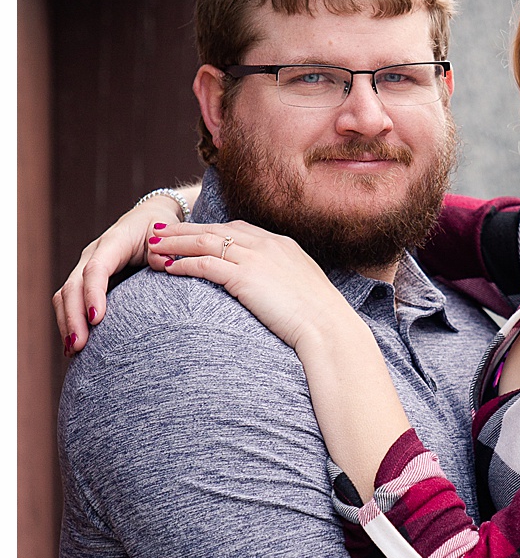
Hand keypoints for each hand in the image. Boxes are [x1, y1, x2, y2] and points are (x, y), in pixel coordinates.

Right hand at [54, 190, 185, 354]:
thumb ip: (165, 253)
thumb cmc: (162, 231)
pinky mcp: (87, 280)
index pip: (96, 268)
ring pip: (66, 295)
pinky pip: (71, 300)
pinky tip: (72, 345)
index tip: (96, 318)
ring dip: (67, 322)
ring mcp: (87, 267)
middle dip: (73, 316)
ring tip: (72, 351)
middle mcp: (93, 255)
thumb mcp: (169, 238)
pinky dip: (69, 321)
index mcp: (113, 242)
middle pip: (73, 285)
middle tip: (78, 345)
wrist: (151, 220)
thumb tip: (164, 265)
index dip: (93, 292)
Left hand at [148, 221, 348, 350]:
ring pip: (204, 242)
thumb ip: (283, 280)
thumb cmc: (321, 318)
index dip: (208, 229)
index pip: (236, 228)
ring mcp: (255, 258)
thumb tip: (273, 290)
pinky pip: (204, 264)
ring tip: (151, 246)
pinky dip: (182, 263)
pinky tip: (166, 267)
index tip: (189, 232)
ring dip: (174, 243)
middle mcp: (266, 244)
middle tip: (158, 230)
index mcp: (282, 244)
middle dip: (183, 230)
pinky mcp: (244, 277)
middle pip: (214, 229)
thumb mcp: (304, 289)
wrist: (329, 328)